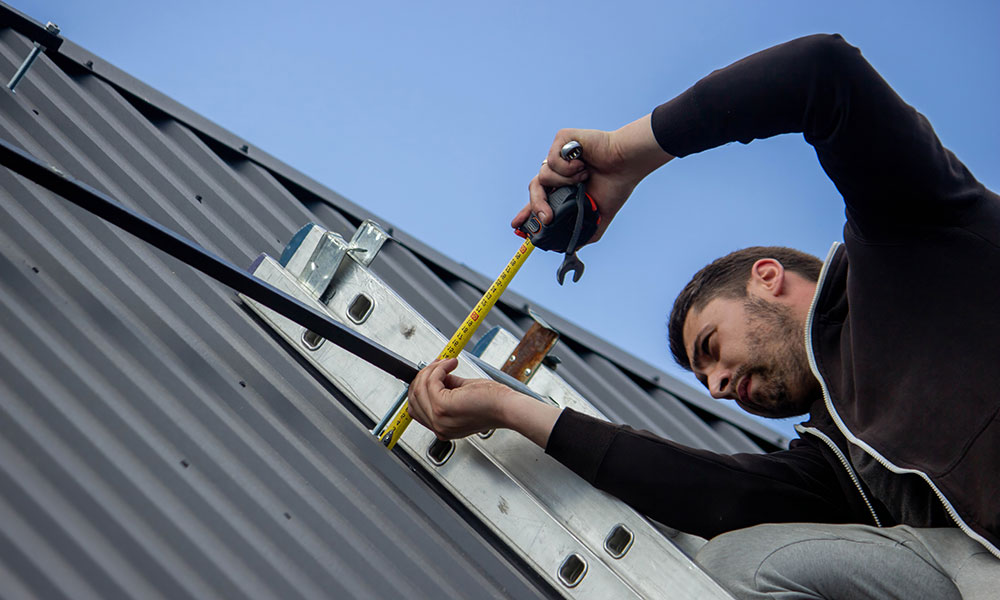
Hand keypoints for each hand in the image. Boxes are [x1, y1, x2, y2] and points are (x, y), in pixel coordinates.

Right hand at [406, 358, 562, 446]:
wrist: (507, 408)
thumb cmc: (493, 403)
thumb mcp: (462, 393)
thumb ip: (446, 386)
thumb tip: (435, 373)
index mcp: (442, 427)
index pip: (415, 408)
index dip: (419, 386)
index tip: (430, 372)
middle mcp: (438, 426)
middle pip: (413, 397)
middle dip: (423, 376)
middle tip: (438, 364)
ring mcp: (439, 419)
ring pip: (419, 388)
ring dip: (432, 370)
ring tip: (446, 363)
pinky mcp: (443, 407)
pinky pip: (430, 382)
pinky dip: (438, 369)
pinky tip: (450, 365)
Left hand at [514, 116, 672, 244]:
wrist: (627, 164)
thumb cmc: (616, 186)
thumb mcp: (599, 216)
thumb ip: (583, 232)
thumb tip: (569, 248)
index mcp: (564, 187)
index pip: (539, 200)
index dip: (527, 213)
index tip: (516, 226)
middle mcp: (559, 171)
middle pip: (534, 189)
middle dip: (537, 206)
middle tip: (547, 218)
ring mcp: (559, 155)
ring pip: (544, 175)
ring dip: (565, 182)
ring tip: (584, 177)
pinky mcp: (562, 140)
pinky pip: (552, 159)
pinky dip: (568, 167)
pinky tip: (583, 165)